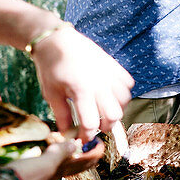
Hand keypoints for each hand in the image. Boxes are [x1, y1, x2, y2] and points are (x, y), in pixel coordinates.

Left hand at [32, 26, 133, 141]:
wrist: (57, 40)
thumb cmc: (51, 67)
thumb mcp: (51, 94)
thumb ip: (61, 115)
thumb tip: (67, 134)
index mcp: (82, 91)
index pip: (91, 123)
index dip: (87, 135)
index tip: (82, 138)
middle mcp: (100, 83)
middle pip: (114, 116)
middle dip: (105, 126)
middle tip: (95, 127)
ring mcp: (109, 73)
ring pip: (125, 101)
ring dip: (116, 110)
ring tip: (104, 111)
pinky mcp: (114, 65)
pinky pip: (128, 84)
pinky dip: (122, 93)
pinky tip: (111, 95)